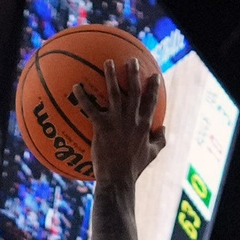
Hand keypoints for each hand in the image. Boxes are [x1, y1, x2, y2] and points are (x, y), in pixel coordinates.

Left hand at [86, 45, 166, 189]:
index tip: (154, 75)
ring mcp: (117, 121)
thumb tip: (163, 129)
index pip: (152, 101)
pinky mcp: (101, 127)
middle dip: (134, 73)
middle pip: (135, 91)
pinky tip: (75, 86)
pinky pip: (90, 108)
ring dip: (111, 75)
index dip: (154, 87)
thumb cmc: (133, 169)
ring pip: (115, 93)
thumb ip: (160, 141)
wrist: (118, 179)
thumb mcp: (152, 154)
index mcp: (144, 125)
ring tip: (108, 62)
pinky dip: (83, 96)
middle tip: (132, 60)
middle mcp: (132, 119)